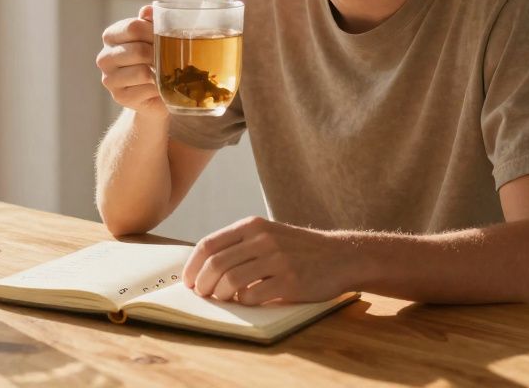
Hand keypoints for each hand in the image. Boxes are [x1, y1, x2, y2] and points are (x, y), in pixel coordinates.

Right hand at [96, 5, 166, 117]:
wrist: (152, 92)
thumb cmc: (152, 58)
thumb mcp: (151, 36)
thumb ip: (150, 21)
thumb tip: (148, 10)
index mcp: (111, 36)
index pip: (133, 27)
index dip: (154, 31)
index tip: (166, 37)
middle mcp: (105, 57)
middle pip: (138, 50)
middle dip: (160, 54)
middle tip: (171, 57)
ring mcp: (110, 79)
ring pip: (142, 72)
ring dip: (160, 72)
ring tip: (167, 71)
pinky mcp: (120, 97)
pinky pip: (146, 89)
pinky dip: (159, 88)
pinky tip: (162, 86)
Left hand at [181, 217, 353, 305]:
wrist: (340, 256)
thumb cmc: (298, 249)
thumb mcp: (268, 235)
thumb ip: (240, 245)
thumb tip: (203, 267)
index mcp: (252, 226)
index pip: (209, 244)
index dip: (192, 266)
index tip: (188, 281)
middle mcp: (263, 239)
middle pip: (216, 264)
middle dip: (202, 284)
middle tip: (202, 295)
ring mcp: (277, 260)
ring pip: (231, 280)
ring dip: (220, 295)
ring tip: (221, 300)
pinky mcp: (290, 281)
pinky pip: (253, 296)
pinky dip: (244, 302)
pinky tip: (246, 302)